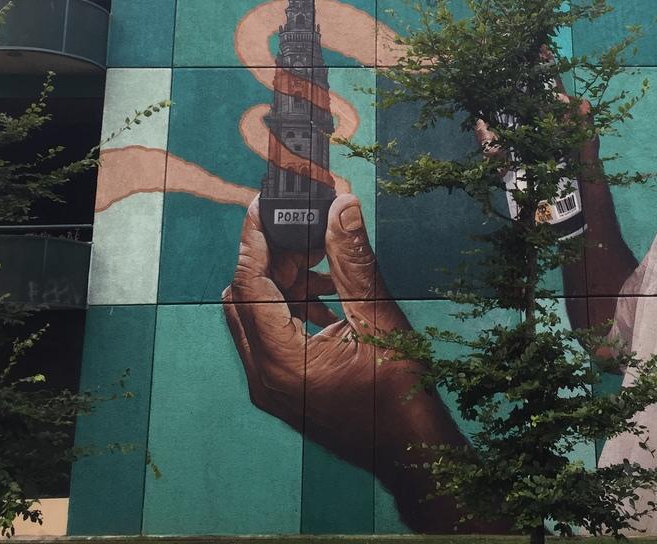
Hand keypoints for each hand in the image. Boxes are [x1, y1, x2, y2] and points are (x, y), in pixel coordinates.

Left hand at [222, 193, 423, 473]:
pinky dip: (289, 308)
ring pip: (255, 316)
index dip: (255, 238)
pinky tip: (327, 295)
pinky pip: (268, 337)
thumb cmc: (401, 396)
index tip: (261, 205)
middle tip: (308, 231)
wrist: (411, 452)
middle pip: (245, 297)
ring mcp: (270, 388)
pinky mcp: (282, 390)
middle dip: (273, 258)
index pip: (250, 283)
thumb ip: (352, 261)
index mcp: (282, 362)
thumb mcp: (378, 318)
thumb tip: (340, 208)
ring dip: (283, 283)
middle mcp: (264, 378)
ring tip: (325, 261)